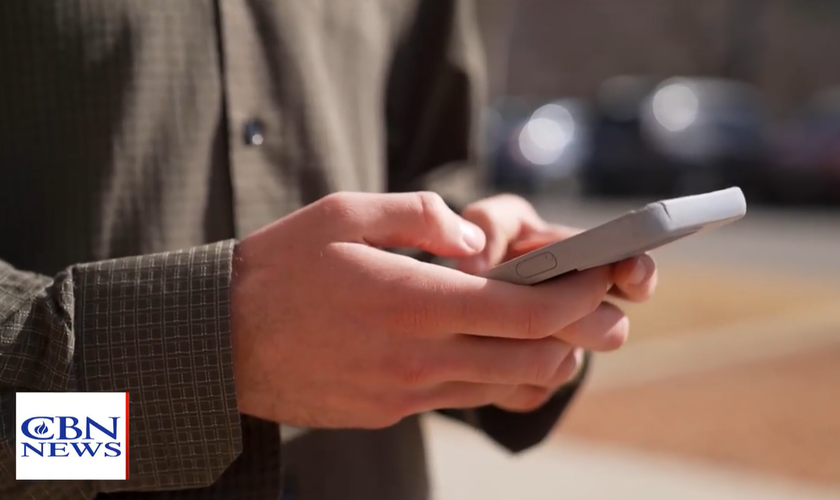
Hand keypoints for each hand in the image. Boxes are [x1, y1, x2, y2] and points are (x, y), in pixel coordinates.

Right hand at [230, 192, 618, 428]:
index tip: (601, 277)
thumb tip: (478, 241)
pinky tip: (488, 348)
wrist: (221, 341)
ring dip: (543, 359)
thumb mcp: (344, 214)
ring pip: (505, 387)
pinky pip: (460, 398)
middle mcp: (420, 356)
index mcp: (415, 301)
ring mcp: (405, 393)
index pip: (528, 310)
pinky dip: (493, 376)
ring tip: (553, 329)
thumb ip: (422, 217)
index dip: (579, 296)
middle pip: (534, 358)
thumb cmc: (280, 268)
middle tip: (600, 309)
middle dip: (581, 334)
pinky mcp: (389, 411)